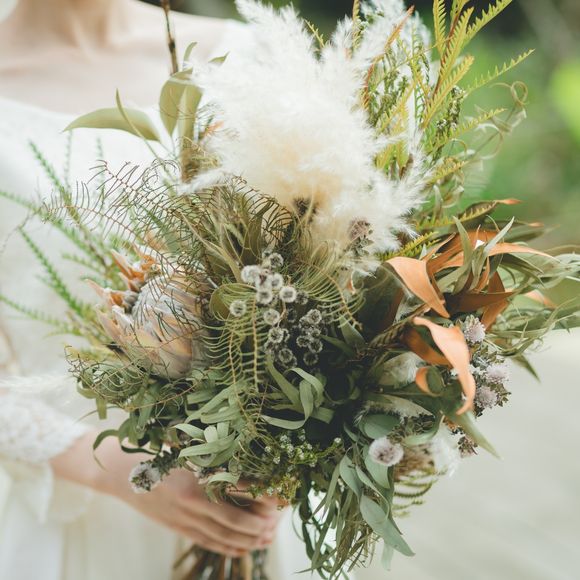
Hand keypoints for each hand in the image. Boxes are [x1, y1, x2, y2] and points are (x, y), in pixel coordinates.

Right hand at [51, 432, 282, 556]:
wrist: (117, 470)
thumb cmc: (155, 446)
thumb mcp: (183, 441)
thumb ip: (212, 448)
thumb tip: (249, 449)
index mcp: (194, 472)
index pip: (239, 485)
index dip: (263, 491)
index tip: (283, 489)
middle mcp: (190, 499)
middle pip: (235, 517)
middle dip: (261, 521)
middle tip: (280, 518)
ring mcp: (182, 518)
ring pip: (223, 535)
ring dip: (249, 538)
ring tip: (270, 536)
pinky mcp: (177, 528)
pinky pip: (208, 542)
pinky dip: (230, 547)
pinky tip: (246, 547)